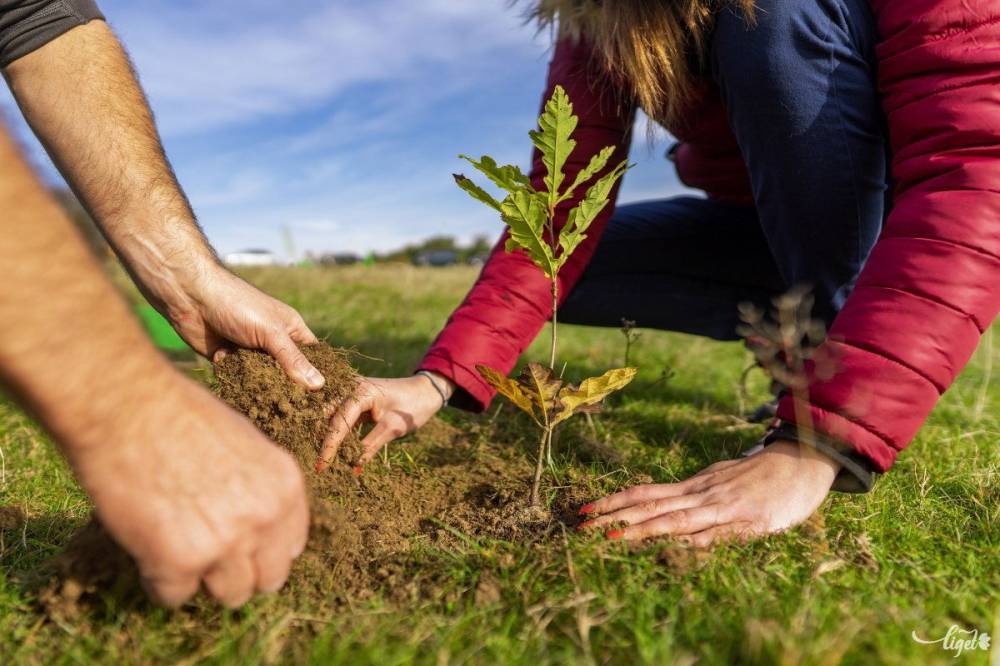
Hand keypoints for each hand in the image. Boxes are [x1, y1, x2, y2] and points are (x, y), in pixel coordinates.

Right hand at [68, 375, 309, 607]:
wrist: (127, 406)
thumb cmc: (177, 414)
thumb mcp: (244, 443)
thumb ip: (258, 487)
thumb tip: (256, 525)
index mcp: (285, 486)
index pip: (290, 547)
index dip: (262, 551)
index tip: (239, 547)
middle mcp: (265, 517)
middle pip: (267, 580)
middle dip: (239, 573)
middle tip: (206, 555)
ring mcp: (226, 543)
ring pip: (228, 595)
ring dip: (202, 579)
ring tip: (173, 545)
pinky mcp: (179, 562)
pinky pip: (174, 597)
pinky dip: (156, 579)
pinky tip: (145, 543)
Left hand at [166, 264, 324, 389]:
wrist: (190, 297)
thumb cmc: (237, 305)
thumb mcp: (270, 332)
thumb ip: (292, 360)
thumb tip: (319, 385)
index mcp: (290, 330)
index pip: (312, 357)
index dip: (317, 376)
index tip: (321, 400)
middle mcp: (273, 342)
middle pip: (287, 373)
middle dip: (285, 386)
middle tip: (289, 404)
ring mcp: (251, 352)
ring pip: (263, 379)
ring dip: (257, 383)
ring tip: (256, 386)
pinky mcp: (230, 361)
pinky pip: (240, 379)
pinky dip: (235, 378)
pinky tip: (227, 365)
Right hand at [316, 373, 451, 470]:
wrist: (426, 390)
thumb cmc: (413, 406)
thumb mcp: (394, 427)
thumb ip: (371, 445)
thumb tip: (352, 467)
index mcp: (361, 391)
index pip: (339, 421)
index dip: (330, 445)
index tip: (321, 466)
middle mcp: (350, 387)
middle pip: (327, 415)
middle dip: (320, 439)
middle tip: (316, 465)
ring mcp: (350, 391)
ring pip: (329, 416)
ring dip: (325, 436)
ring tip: (320, 459)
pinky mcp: (353, 400)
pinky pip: (338, 416)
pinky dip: (335, 432)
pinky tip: (331, 449)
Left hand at [578, 440, 838, 545]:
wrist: (802, 463)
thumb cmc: (759, 475)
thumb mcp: (720, 478)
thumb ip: (694, 492)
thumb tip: (665, 502)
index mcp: (693, 486)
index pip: (644, 493)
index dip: (614, 501)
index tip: (584, 510)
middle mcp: (702, 494)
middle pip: (651, 506)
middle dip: (616, 518)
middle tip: (582, 526)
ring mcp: (724, 508)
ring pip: (677, 519)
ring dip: (644, 529)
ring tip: (614, 537)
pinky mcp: (750, 522)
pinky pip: (718, 534)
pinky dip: (695, 540)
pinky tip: (675, 547)